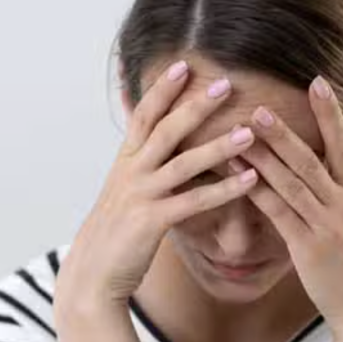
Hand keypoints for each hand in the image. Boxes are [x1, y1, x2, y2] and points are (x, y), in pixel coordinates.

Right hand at [55, 60, 259, 341]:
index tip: (183, 64)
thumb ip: (138, 170)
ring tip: (250, 132)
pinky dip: (224, 190)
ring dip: (218, 145)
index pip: (143, 116)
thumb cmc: (113, 237)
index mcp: (124, 163)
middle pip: (164, 130)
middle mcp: (130, 173)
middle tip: (225, 83)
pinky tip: (249, 180)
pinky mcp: (151, 221)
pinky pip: (193, 201)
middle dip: (195, 105)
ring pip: (183, 163)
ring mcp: (139, 196)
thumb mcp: (121, 195)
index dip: (162, 90)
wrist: (92, 276)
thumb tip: (153, 149)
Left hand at [229, 75, 342, 341]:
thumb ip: (338, 200)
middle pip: (312, 159)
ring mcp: (327, 226)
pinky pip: (278, 213)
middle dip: (286, 131)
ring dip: (265, 155)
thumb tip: (321, 176)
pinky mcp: (309, 248)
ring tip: (243, 131)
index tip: (318, 83)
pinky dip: (257, 191)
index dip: (330, 115)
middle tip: (262, 104)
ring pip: (292, 182)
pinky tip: (238, 175)